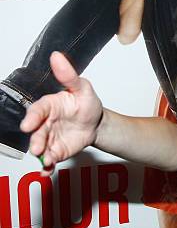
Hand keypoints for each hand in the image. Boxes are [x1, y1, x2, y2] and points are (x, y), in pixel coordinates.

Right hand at [20, 52, 102, 175]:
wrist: (96, 123)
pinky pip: (49, 159)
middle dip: (36, 141)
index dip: (32, 118)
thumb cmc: (86, 104)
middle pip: (37, 132)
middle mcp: (45, 123)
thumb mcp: (82, 88)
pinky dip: (47, 166)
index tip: (28, 125)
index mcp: (49, 106)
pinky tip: (47, 171)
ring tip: (47, 161)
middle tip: (38, 148)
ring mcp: (49, 138)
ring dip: (42, 155)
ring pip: (41, 147)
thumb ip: (69, 76)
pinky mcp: (56, 151)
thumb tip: (57, 56)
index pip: (37, 111)